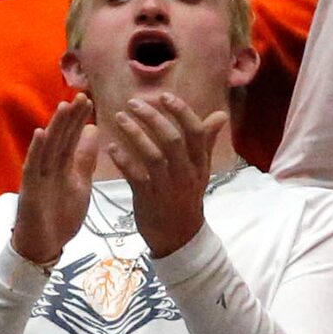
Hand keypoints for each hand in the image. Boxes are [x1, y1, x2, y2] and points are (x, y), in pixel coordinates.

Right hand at [8, 95, 98, 266]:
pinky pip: (32, 168)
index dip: (78, 120)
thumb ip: (84, 159)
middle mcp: (48, 167)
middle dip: (69, 118)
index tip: (87, 100)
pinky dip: (36, 151)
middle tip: (81, 96)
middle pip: (60, 138)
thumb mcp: (80, 184)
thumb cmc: (60, 216)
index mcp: (62, 165)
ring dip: (55, 128)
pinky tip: (41, 134)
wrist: (44, 245)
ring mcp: (37, 178)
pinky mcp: (29, 191)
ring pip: (47, 149)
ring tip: (63, 107)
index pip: (70, 138)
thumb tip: (93, 130)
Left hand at [105, 94, 224, 257]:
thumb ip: (206, 141)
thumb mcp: (200, 170)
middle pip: (172, 139)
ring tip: (119, 117)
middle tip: (132, 103)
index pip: (195, 132)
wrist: (180, 237)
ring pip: (152, 155)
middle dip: (152, 117)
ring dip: (134, 133)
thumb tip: (220, 115)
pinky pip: (135, 176)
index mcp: (200, 163)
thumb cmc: (187, 197)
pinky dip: (123, 160)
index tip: (163, 96)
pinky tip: (111, 147)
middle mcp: (186, 173)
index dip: (180, 111)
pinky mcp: (148, 199)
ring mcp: (168, 187)